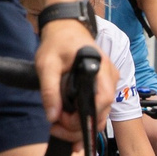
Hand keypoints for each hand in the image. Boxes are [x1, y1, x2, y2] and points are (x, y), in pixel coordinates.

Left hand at [36, 19, 110, 141]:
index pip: (102, 101)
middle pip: (101, 114)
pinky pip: (96, 110)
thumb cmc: (58, 42)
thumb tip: (52, 116)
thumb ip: (49, 91)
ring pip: (99, 116)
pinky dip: (83, 121)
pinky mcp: (101, 89)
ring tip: (57, 125)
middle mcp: (109, 79)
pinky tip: (67, 125)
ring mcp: (108, 85)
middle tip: (54, 126)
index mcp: (100, 70)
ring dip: (79, 127)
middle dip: (78, 127)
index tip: (61, 120)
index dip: (83, 117)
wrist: (66, 28)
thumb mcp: (47, 64)